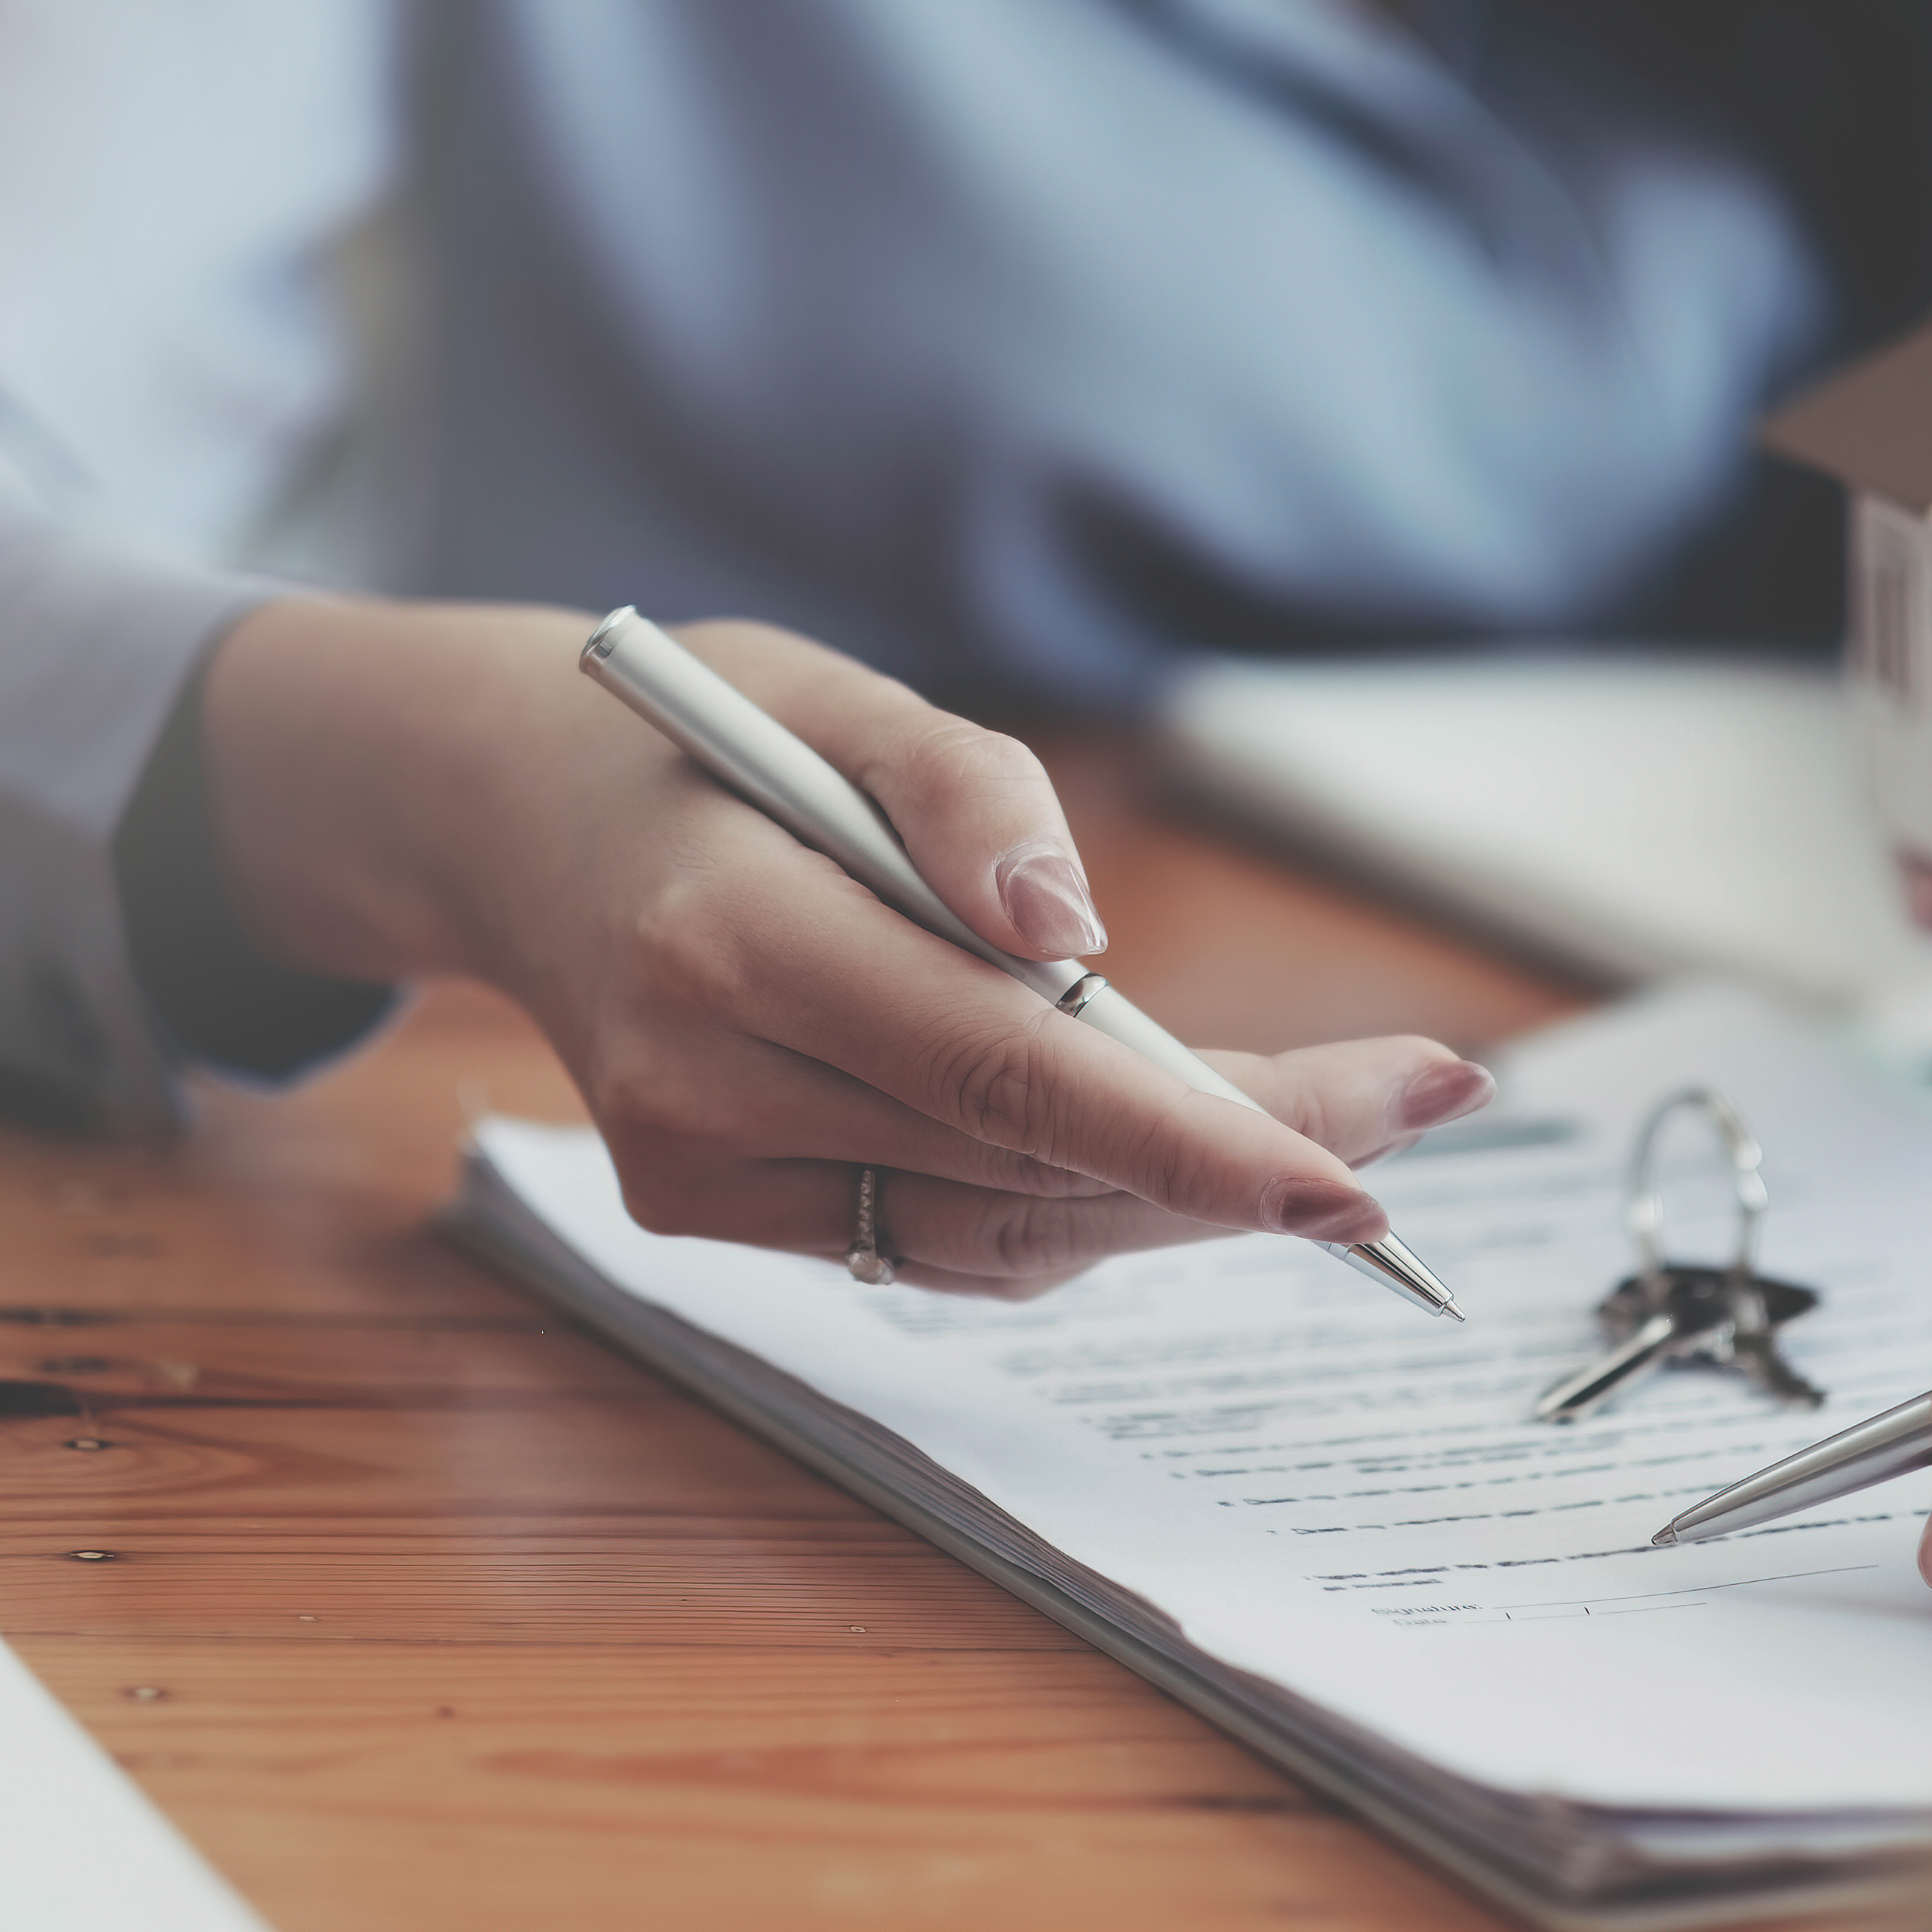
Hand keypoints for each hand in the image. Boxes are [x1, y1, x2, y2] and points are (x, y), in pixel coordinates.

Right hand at [194, 597, 1495, 1287]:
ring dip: (1174, 1185)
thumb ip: (963, 795)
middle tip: (1421, 1100)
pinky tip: (1137, 1136)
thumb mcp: (833, 691)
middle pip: (1032, 1167)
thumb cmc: (695, 738)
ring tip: (1319, 1112)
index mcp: (731, 938)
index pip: (1009, 1073)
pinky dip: (1062, 1198)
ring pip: (1001, 1230)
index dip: (1200, 1136)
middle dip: (1247, 1150)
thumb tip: (1077, 938)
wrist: (510, 820)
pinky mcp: (706, 1211)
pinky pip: (936, 1240)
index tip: (1369, 1162)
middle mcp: (701, 1084)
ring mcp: (696, 1170)